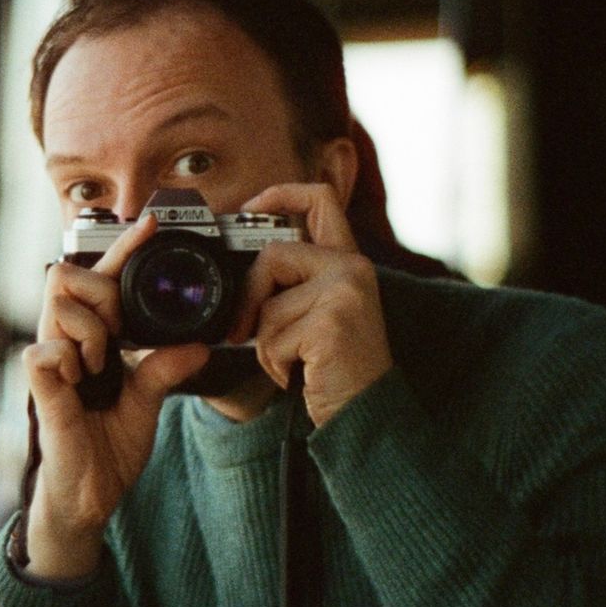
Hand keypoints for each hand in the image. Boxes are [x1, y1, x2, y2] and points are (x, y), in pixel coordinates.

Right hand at [24, 214, 210, 579]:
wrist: (90, 495)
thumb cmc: (107, 448)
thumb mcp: (147, 401)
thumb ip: (164, 368)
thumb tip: (196, 345)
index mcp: (89, 338)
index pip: (101, 278)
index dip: (123, 247)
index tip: (151, 223)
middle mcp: (64, 340)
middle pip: (66, 273)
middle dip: (101, 293)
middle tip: (117, 334)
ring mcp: (47, 358)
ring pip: (59, 302)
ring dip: (91, 330)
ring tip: (100, 366)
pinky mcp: (36, 383)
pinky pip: (47, 348)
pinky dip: (72, 361)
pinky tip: (82, 383)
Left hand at [232, 182, 393, 426]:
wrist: (366, 412)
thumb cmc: (333, 366)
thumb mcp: (316, 313)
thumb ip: (291, 283)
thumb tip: (239, 271)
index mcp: (348, 261)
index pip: (320, 199)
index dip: (280, 193)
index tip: (249, 208)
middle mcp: (353, 268)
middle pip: (272, 256)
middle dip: (249, 297)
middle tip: (242, 331)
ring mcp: (345, 293)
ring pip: (268, 304)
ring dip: (265, 343)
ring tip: (294, 360)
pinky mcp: (332, 323)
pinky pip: (272, 337)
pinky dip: (273, 363)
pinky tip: (299, 374)